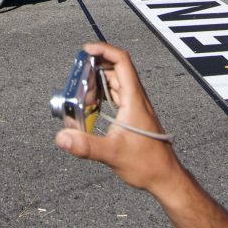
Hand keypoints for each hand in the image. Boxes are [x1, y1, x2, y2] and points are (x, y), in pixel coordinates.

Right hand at [55, 42, 179, 196]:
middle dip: (94, 67)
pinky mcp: (131, 116)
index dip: (104, 50)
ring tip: (80, 93)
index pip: (121, 61)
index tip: (85, 50)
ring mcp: (134, 106)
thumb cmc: (147, 164)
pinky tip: (90, 107)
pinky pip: (114, 96)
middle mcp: (135, 97)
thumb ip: (86, 145)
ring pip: (114, 82)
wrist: (166, 178)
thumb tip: (61, 137)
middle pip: (115, 69)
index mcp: (133, 98)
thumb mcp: (113, 154)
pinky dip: (100, 95)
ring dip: (96, 82)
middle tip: (77, 77)